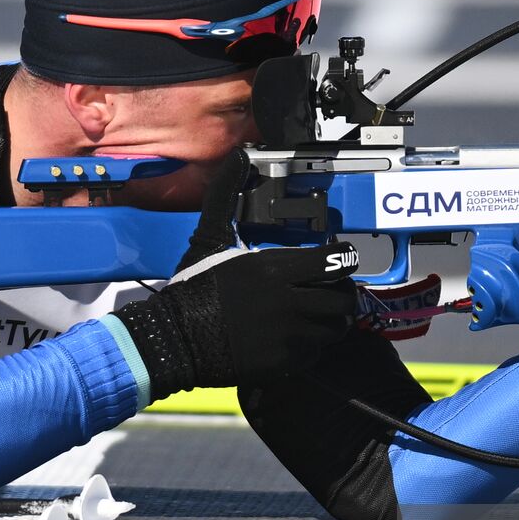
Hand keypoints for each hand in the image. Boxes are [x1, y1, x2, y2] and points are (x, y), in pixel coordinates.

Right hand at [112, 149, 358, 397]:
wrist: (174, 339)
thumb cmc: (194, 287)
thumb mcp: (210, 238)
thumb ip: (227, 197)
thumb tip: (238, 156)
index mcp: (277, 269)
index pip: (336, 262)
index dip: (343, 260)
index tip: (337, 261)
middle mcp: (290, 303)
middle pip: (344, 299)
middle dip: (342, 294)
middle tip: (331, 292)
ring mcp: (290, 336)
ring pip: (335, 328)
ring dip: (331, 321)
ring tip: (318, 315)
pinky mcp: (284, 363)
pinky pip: (317, 354)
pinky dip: (313, 347)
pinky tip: (297, 338)